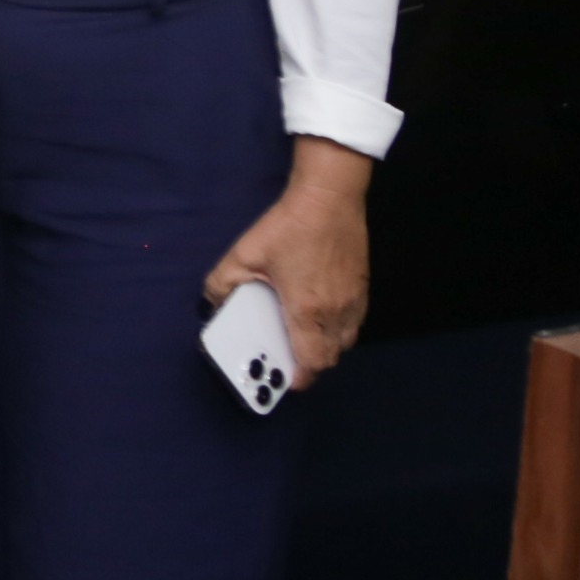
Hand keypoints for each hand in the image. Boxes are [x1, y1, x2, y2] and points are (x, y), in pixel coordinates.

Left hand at [203, 138, 371, 387]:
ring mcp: (354, 301)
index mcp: (307, 309)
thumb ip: (223, 283)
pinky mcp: (363, 288)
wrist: (329, 198)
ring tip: (300, 337)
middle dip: (309, 364)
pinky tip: (318, 314)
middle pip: (330, 357)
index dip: (299, 378)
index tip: (283, 381)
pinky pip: (353, 323)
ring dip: (325, 347)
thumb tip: (216, 302)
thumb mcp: (243, 254)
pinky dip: (338, 329)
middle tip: (286, 356)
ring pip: (345, 342)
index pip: (312, 362)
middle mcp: (336, 311)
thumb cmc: (288, 227)